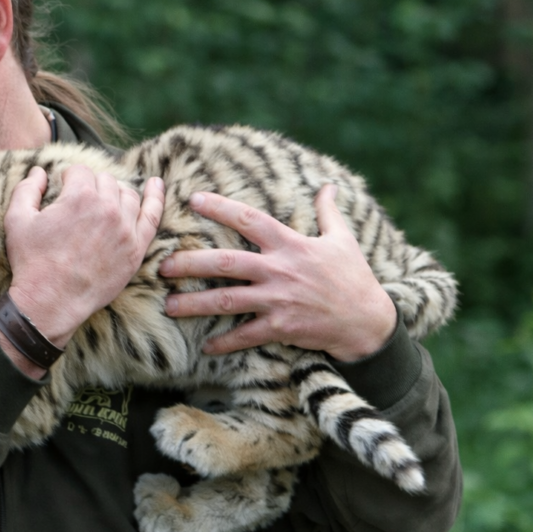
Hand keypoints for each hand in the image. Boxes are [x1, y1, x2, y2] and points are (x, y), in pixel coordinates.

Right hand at [4, 166, 164, 353]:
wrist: (51, 301)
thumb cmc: (32, 262)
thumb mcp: (17, 220)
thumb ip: (27, 189)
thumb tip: (39, 171)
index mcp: (79, 196)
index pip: (79, 171)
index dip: (67, 179)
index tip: (62, 189)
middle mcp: (107, 208)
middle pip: (104, 180)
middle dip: (90, 186)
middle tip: (78, 204)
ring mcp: (126, 228)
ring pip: (127, 194)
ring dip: (114, 193)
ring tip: (103, 202)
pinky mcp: (136, 248)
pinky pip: (153, 215)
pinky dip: (156, 196)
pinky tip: (156, 184)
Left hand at [160, 185, 396, 362]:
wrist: (368, 321)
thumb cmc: (354, 277)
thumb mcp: (343, 239)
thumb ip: (329, 212)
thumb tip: (328, 186)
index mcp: (291, 244)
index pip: (249, 219)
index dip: (221, 207)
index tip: (193, 199)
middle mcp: (280, 270)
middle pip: (227, 263)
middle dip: (191, 263)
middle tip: (163, 266)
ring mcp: (279, 300)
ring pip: (228, 301)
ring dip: (196, 304)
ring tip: (169, 306)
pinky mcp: (281, 327)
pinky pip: (246, 335)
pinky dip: (225, 342)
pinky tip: (205, 346)